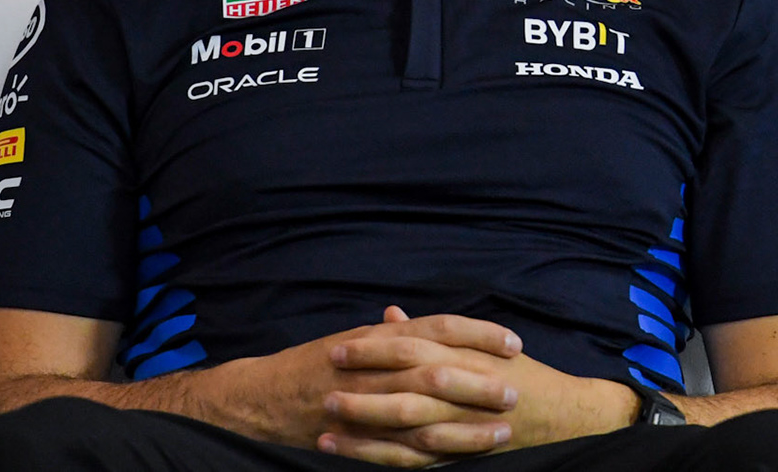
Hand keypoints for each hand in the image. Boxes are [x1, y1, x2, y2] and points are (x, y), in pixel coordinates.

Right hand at [190, 308, 525, 461]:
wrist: (262, 397)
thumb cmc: (313, 365)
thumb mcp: (354, 340)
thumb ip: (390, 333)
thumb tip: (413, 319)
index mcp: (379, 338)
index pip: (439, 329)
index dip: (479, 334)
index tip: (513, 342)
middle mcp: (375, 367)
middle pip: (439, 371)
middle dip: (480, 382)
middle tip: (515, 391)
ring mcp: (366, 405)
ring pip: (425, 415)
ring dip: (465, 425)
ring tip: (499, 431)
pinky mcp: (357, 439)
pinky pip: (399, 451)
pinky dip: (430, 456)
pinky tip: (458, 461)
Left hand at [320, 307, 638, 464]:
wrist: (562, 413)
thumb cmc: (516, 373)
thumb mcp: (479, 343)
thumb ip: (432, 331)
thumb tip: (390, 315)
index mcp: (464, 355)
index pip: (413, 346)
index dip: (374, 348)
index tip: (340, 347)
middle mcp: (463, 388)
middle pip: (405, 385)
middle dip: (363, 386)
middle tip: (325, 384)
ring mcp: (462, 424)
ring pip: (407, 427)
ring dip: (365, 427)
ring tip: (326, 427)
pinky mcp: (461, 453)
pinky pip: (417, 459)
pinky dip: (383, 458)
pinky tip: (352, 457)